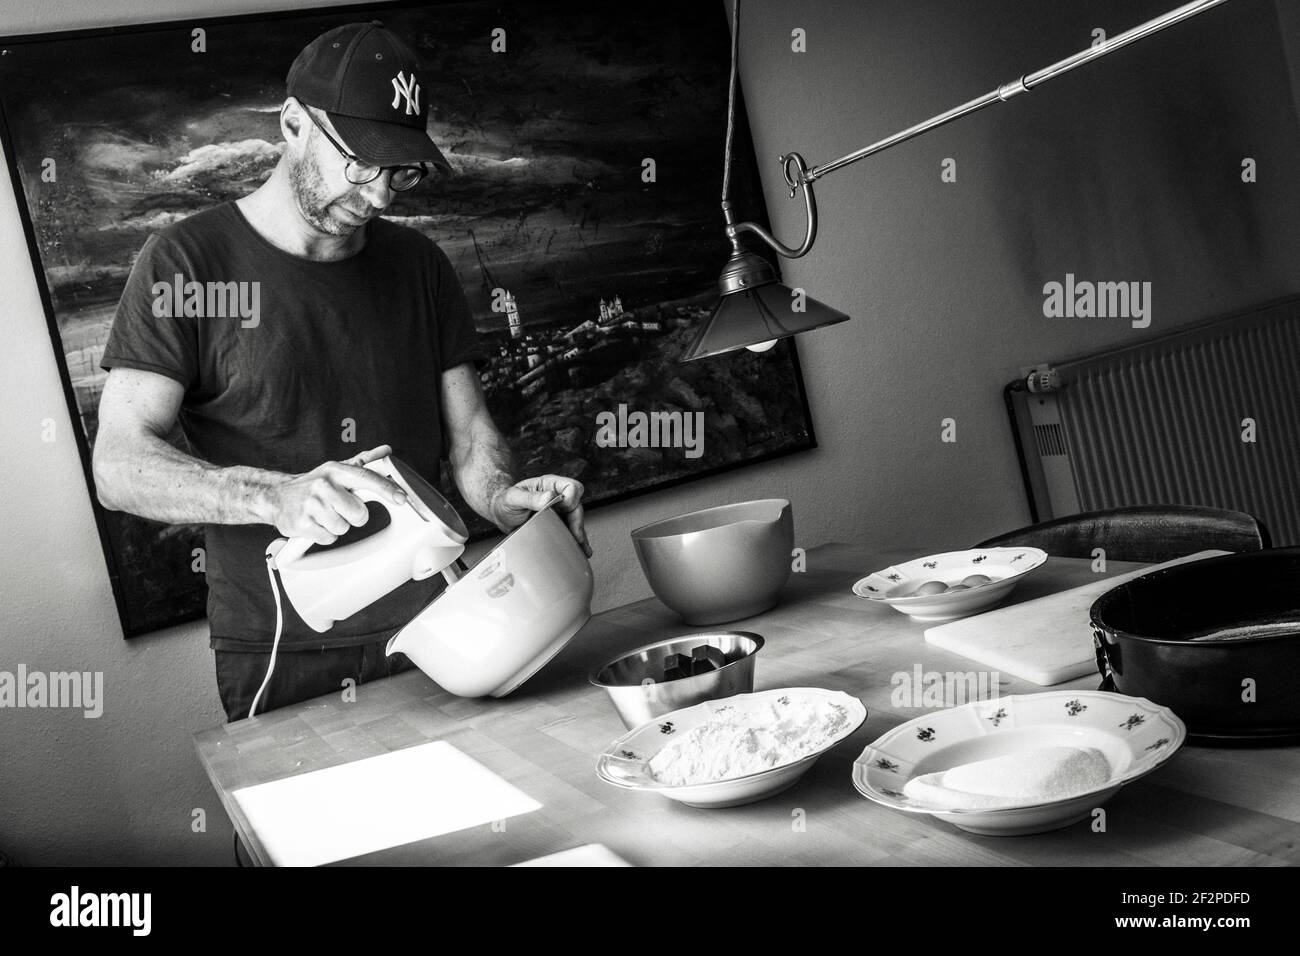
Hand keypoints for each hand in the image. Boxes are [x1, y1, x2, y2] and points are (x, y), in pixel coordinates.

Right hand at [264, 445, 408, 545]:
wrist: (276, 497)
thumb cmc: (313, 485)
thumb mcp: (336, 470)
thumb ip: (364, 461)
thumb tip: (386, 450)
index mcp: (335, 471)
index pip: (365, 478)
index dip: (386, 488)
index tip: (401, 498)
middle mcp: (324, 485)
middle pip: (359, 513)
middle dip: (353, 516)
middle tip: (340, 509)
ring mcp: (311, 504)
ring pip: (343, 528)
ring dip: (336, 526)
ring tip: (325, 515)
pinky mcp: (301, 524)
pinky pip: (328, 539)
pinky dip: (324, 536)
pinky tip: (315, 524)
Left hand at [490, 474, 590, 556]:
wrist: (500, 514)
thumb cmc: (506, 502)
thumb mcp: (514, 498)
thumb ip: (531, 497)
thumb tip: (549, 497)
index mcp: (549, 485)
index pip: (571, 487)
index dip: (571, 498)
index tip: (563, 509)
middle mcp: (557, 497)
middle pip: (577, 506)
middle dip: (577, 522)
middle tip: (575, 536)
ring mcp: (558, 511)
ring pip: (576, 521)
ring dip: (579, 535)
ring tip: (581, 548)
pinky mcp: (557, 524)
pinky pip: (570, 531)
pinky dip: (576, 541)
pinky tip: (581, 549)